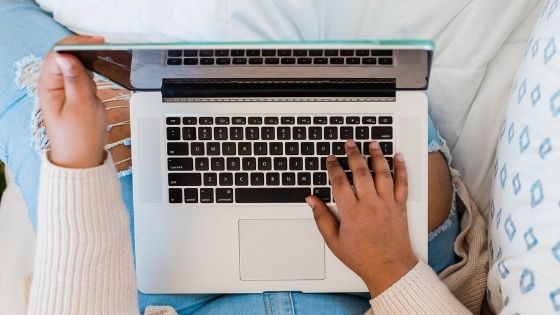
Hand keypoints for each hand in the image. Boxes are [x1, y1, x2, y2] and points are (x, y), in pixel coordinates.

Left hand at [39, 35, 105, 168]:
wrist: (82, 158)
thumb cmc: (79, 137)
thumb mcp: (81, 106)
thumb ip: (76, 80)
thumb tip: (68, 56)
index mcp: (49, 86)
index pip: (58, 53)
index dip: (76, 44)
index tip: (97, 42)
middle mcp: (53, 85)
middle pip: (66, 57)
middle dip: (84, 54)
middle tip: (104, 52)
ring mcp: (63, 89)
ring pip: (75, 66)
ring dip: (89, 68)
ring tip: (97, 81)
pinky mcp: (73, 94)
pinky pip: (81, 77)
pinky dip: (91, 78)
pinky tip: (96, 88)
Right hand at [306, 140, 417, 295]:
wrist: (389, 269)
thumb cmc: (362, 257)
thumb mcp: (334, 241)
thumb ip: (321, 218)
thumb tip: (311, 200)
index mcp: (352, 212)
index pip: (340, 182)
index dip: (333, 167)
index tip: (330, 159)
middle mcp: (370, 205)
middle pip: (361, 172)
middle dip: (353, 154)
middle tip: (349, 143)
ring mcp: (387, 204)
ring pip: (382, 173)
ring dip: (377, 156)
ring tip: (372, 143)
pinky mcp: (400, 207)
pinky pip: (402, 183)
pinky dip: (401, 168)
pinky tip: (398, 157)